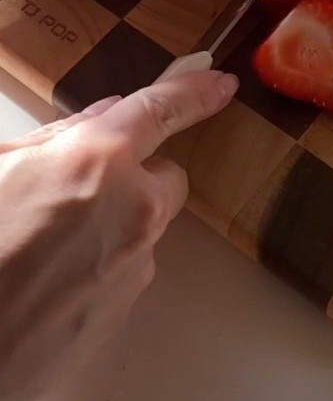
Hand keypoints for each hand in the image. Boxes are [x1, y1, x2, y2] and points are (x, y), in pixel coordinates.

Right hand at [0, 67, 237, 400]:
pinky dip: (96, 271)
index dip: (194, 92)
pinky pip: (122, 275)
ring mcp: (132, 269)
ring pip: (142, 230)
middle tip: (79, 189)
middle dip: (135, 178)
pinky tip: (47, 284)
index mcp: (96, 162)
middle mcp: (132, 212)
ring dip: (111, 228)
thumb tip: (104, 116)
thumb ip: (55, 137)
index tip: (220, 83)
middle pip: (166, 180)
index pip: (161, 112)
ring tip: (43, 248)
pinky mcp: (122, 316)